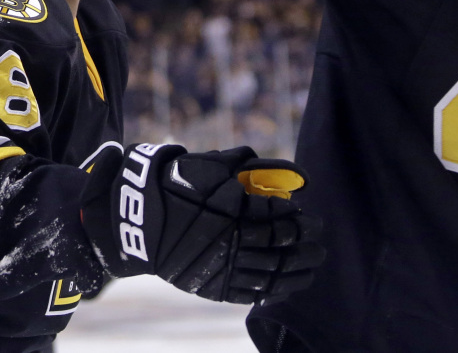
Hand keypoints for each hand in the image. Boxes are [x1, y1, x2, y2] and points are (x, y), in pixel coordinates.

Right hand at [81, 143, 324, 304]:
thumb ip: (251, 165)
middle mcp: (231, 241)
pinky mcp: (211, 286)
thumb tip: (292, 173)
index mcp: (233, 210)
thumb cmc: (178, 183)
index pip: (279, 219)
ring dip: (296, 271)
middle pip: (280, 248)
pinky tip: (286, 286)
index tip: (310, 218)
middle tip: (319, 242)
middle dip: (305, 245)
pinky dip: (272, 292)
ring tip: (311, 266)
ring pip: (270, 275)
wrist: (138, 216)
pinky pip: (249, 293)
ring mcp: (221, 267)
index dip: (299, 220)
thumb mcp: (212, 165)